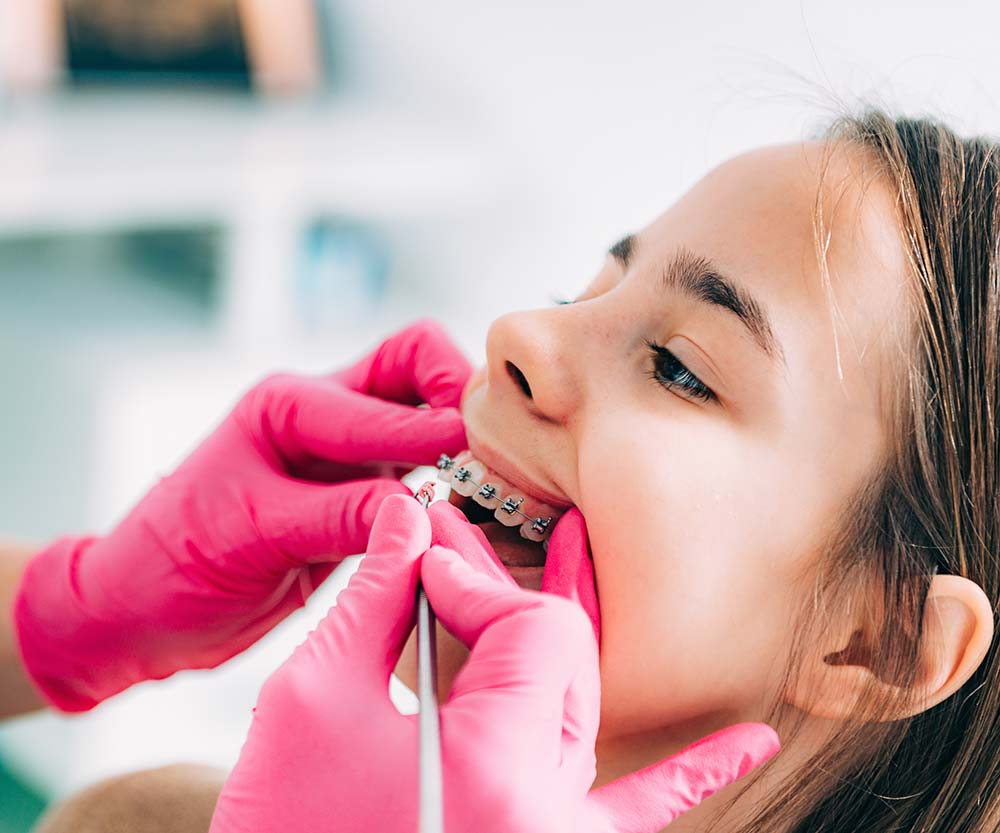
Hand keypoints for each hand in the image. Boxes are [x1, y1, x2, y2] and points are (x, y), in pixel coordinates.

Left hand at [13, 319, 471, 711]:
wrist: (140, 612)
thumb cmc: (174, 565)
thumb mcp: (254, 534)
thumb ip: (341, 515)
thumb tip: (424, 505)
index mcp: (289, 405)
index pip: (388, 395)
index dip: (439, 426)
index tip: (479, 461)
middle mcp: (322, 415)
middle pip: (416, 362)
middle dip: (460, 392)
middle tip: (491, 447)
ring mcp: (343, 455)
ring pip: (424, 413)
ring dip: (461, 436)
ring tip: (491, 479)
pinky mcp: (354, 496)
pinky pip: (417, 471)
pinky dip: (449, 481)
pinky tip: (467, 510)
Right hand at [209, 495, 779, 832]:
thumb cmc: (276, 828)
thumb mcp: (310, 703)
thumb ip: (371, 599)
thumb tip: (406, 522)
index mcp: (497, 768)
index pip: (529, 625)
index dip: (474, 579)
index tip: (419, 565)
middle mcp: (551, 812)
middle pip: (565, 656)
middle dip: (501, 595)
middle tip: (451, 546)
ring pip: (587, 705)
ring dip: (567, 631)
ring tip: (571, 547)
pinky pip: (638, 812)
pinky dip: (692, 774)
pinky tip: (750, 741)